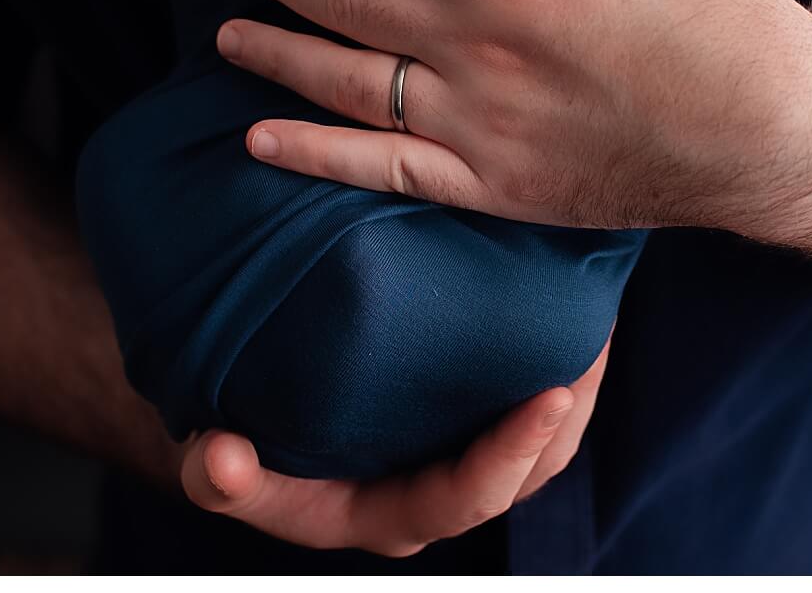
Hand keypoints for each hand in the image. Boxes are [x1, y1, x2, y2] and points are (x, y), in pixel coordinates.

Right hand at [175, 333, 611, 555]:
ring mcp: (457, 450)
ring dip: (575, 379)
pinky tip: (568, 300)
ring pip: (543, 434)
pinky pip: (525, 390)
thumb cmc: (234, 447)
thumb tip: (223, 458)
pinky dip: (552, 353)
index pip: (468, 497)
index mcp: (392, 512)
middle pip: (531, 468)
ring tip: (597, 314)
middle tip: (597, 339)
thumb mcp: (214, 466)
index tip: (552, 397)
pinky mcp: (465, 411)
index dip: (511, 455)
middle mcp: (437, 490)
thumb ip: (219, 476)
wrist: (243, 427)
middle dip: (570, 410)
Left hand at [212, 0, 811, 231]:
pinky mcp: (492, 181)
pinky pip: (382, 168)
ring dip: (276, 51)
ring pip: (345, 79)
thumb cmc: (718, 2)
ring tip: (225, 32)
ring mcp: (476, 116)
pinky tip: (258, 141)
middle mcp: (472, 38)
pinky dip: (314, 156)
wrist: (767, 124)